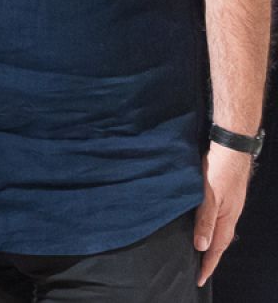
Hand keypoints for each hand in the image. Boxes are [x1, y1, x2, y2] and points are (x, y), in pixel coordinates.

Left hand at [194, 143, 252, 285]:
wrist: (230, 149)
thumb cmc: (219, 171)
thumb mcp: (208, 197)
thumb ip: (204, 222)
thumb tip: (201, 246)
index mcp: (227, 220)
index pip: (217, 250)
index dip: (208, 265)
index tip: (200, 279)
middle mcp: (229, 216)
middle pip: (219, 244)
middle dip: (209, 259)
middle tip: (198, 271)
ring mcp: (228, 207)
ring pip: (218, 232)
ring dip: (209, 244)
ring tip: (199, 253)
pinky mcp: (224, 197)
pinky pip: (216, 220)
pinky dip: (209, 229)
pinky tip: (202, 227)